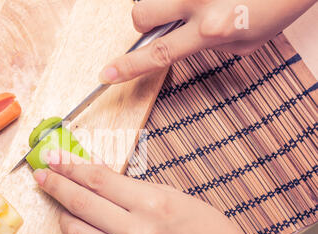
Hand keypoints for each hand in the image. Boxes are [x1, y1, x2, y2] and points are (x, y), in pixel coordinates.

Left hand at [33, 150, 286, 233]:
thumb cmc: (211, 233)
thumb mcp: (176, 197)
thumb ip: (135, 187)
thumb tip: (102, 175)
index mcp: (152, 204)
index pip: (97, 180)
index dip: (70, 165)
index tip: (54, 156)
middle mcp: (135, 232)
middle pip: (80, 203)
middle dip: (55, 184)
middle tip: (41, 172)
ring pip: (77, 232)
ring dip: (63, 213)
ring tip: (59, 200)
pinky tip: (79, 225)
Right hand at [99, 0, 316, 83]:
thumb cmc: (279, 6)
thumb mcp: (247, 43)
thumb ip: (209, 46)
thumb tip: (187, 39)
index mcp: (211, 30)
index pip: (158, 54)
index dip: (127, 67)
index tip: (105, 75)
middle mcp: (198, 2)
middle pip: (141, 14)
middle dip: (143, 22)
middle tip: (165, 20)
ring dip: (165, 3)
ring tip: (199, 2)